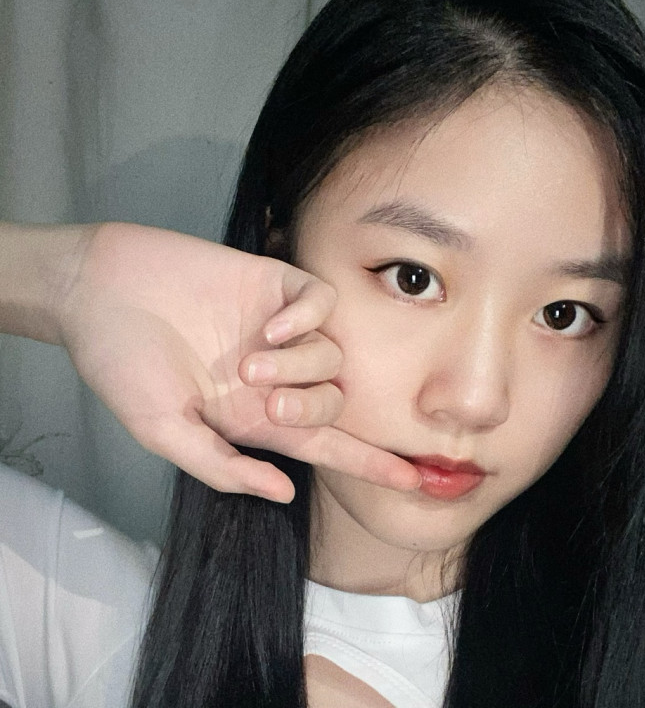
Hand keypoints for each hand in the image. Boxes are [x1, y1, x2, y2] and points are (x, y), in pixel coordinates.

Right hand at [58, 223, 418, 501]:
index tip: (415, 481)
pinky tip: (270, 324)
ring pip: (333, 353)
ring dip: (301, 363)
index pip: (326, 445)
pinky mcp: (273, 283)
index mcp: (252, 416)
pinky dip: (307, 316)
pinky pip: (322, 300)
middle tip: (264, 397)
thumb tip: (282, 494)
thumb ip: (221, 465)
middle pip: (335, 402)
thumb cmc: (121, 363)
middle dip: (314, 406)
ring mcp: (276, 329)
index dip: (370, 464)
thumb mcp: (163, 429)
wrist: (96, 288)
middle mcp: (275, 375)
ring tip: (248, 358)